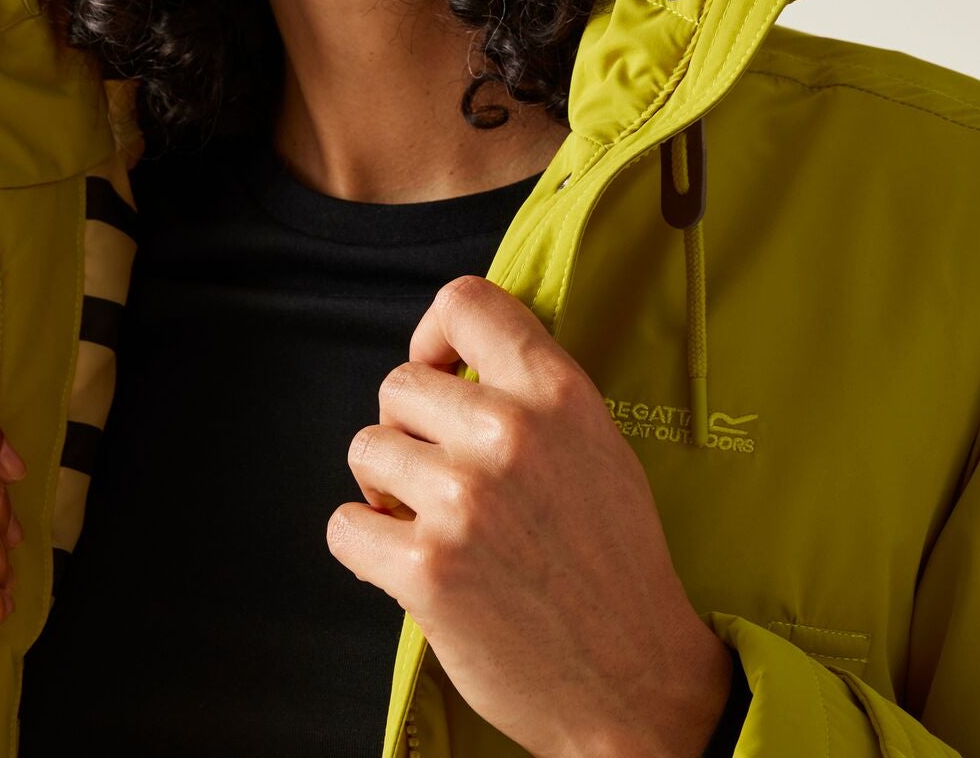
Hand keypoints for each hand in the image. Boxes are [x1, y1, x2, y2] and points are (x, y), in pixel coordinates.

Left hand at [326, 275, 733, 757]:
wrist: (634, 678)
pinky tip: (406, 563)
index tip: (439, 373)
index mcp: (559, 394)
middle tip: (436, 474)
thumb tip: (459, 365)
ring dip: (385, 489)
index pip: (464, 302)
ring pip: (366, 450)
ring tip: (430, 522)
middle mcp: (512, 433)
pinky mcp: (427, 568)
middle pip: (398, 385)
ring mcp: (465, 499)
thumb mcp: (598, 445)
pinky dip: (363, 546)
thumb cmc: (614, 562)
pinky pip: (344, 526)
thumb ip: (535, 395)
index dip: (433, 335)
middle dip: (407, 430)